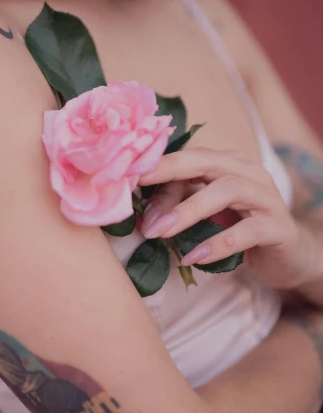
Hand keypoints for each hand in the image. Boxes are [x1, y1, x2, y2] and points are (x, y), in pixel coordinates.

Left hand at [138, 147, 308, 288]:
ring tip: (161, 231)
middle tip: (135, 187)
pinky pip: (247, 231)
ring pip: (227, 190)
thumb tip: (143, 217)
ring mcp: (267, 197)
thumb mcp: (203, 217)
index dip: (157, 162)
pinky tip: (194, 256)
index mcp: (227, 164)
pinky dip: (218, 243)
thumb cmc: (237, 231)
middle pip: (206, 161)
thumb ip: (176, 207)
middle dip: (169, 172)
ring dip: (189, 210)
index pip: (188, 156)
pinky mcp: (278, 227)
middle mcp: (248, 172)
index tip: (124, 171)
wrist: (287, 257)